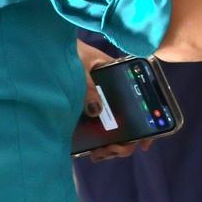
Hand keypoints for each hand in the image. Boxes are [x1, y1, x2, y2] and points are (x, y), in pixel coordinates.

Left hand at [75, 39, 150, 161]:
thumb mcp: (82, 65)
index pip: (143, 102)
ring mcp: (102, 104)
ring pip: (116, 131)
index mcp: (121, 79)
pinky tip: (92, 150)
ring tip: (99, 153)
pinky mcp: (87, 112)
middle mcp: (115, 94)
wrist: (51, 48)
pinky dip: (99, 143)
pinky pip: (98, 131)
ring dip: (113, 147)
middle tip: (110, 149)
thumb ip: (88, 86)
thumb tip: (97, 110)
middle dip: (125, 143)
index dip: (150, 124)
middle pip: (131, 124)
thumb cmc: (72, 51)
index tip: (144, 142)